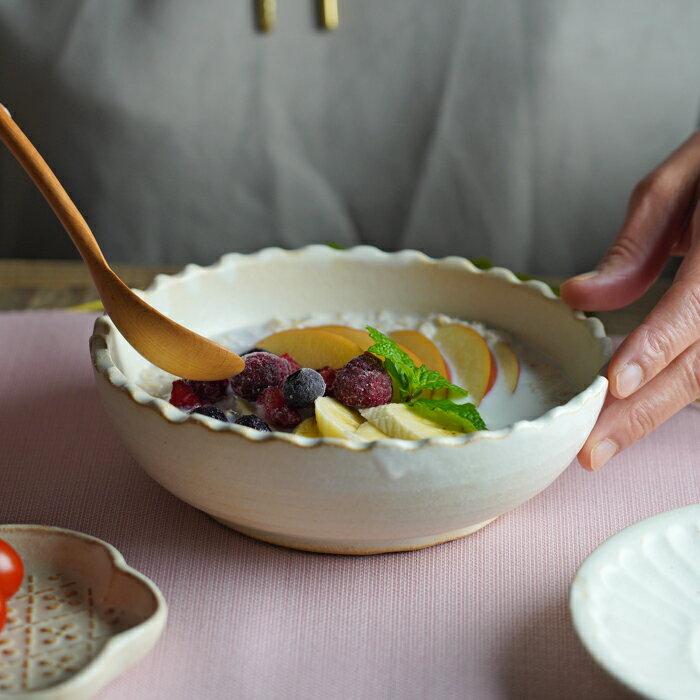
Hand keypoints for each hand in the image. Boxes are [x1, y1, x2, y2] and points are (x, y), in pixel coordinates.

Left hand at [560, 130, 699, 470]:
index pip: (693, 309)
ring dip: (656, 413)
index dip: (654, 349)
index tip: (615, 385)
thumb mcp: (679, 184)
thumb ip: (634, 247)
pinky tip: (637, 412)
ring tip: (607, 442)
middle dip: (643, 411)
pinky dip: (676, 392)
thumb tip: (579, 298)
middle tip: (593, 450)